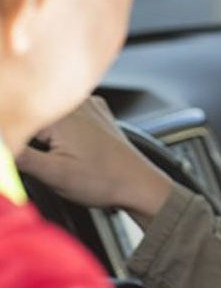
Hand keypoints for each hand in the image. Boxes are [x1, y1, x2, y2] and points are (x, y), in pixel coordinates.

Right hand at [17, 96, 171, 222]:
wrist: (139, 185)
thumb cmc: (104, 181)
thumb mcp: (53, 174)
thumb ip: (18, 156)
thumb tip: (0, 147)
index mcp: (60, 114)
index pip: (15, 117)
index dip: (10, 139)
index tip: (14, 157)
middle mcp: (75, 102)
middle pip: (31, 111)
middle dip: (21, 132)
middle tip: (42, 160)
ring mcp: (88, 105)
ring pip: (48, 110)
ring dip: (38, 128)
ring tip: (53, 155)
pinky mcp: (96, 113)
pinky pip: (67, 112)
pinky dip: (58, 126)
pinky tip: (65, 146)